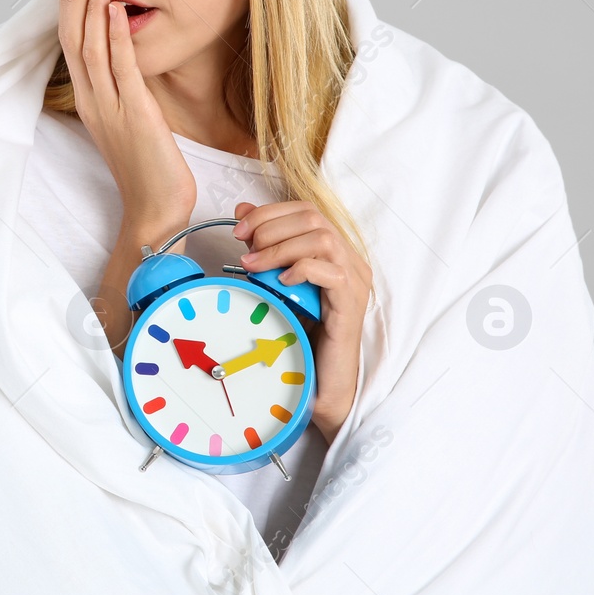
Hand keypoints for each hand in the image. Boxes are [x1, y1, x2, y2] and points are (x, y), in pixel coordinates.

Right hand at [58, 0, 195, 237]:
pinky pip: (121, 68)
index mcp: (90, 100)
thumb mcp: (130, 120)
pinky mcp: (134, 114)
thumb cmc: (148, 167)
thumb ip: (124, 88)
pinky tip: (116, 10)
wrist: (155, 209)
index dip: (70, 6)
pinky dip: (116, 36)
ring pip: (91, 47)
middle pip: (73, 38)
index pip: (72, 44)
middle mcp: (93, 100)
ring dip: (91, 6)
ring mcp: (110, 107)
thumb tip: (126, 55)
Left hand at [231, 200, 371, 444]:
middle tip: (243, 248)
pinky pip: (331, 272)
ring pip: (322, 239)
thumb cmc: (299, 334)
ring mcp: (354, 282)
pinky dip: (301, 269)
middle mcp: (349, 261)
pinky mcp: (350, 304)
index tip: (239, 229)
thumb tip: (242, 213)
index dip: (269, 213)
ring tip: (254, 266)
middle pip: (313, 218)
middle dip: (270, 226)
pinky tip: (281, 283)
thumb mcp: (273, 283)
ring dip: (280, 247)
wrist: (320, 383)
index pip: (305, 211)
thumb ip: (264, 249)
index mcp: (333, 253)